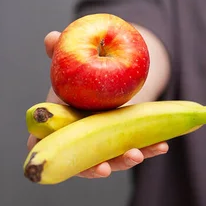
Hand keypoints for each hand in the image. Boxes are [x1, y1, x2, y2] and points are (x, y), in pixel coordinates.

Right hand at [26, 31, 168, 178]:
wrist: (107, 77)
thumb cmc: (81, 74)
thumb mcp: (71, 61)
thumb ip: (60, 51)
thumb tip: (53, 37)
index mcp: (56, 126)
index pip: (43, 148)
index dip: (48, 158)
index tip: (50, 158)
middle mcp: (78, 142)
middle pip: (83, 164)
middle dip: (95, 168)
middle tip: (106, 168)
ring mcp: (102, 147)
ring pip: (112, 161)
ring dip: (125, 161)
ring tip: (139, 154)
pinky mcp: (124, 144)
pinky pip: (136, 149)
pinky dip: (149, 149)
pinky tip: (162, 145)